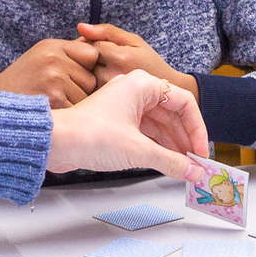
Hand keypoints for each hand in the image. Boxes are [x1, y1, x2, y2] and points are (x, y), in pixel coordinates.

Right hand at [0, 37, 99, 107]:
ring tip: (53, 102)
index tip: (73, 76)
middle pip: (91, 78)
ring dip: (77, 103)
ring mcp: (53, 80)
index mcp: (53, 46)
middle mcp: (53, 60)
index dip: (87, 68)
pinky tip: (53, 112)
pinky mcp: (53, 102)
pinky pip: (78, 110)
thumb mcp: (43, 55)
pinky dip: (70, 115)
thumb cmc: (23, 79)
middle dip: (82, 88)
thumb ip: (70, 51)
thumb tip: (103, 46)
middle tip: (59, 92)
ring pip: (87, 96)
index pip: (92, 55)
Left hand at [46, 68, 209, 178]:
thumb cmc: (89, 135)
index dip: (197, 128)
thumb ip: (171, 161)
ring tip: (184, 167)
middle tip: (195, 164)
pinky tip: (166, 163)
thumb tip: (192, 172)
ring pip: (158, 124)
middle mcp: (135, 91)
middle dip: (185, 139)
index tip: (201, 151)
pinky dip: (157, 147)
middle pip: (172, 114)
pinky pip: (144, 132)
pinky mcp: (115, 122)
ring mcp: (124, 107)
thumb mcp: (138, 150)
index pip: (184, 102)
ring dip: (172, 145)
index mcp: (143, 84)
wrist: (53, 143)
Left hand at [77, 22, 197, 96]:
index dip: (88, 40)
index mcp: (120, 57)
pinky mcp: (104, 101)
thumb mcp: (134, 41)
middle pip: (82, 60)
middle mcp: (111, 75)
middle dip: (83, 54)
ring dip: (83, 68)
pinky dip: (86, 81)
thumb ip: (107, 31)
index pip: (89, 43)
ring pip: (82, 74)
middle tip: (95, 55)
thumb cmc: (150, 63)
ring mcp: (107, 90)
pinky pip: (85, 88)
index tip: (95, 41)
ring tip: (99, 67)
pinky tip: (99, 79)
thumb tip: (79, 26)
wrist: (164, 93)